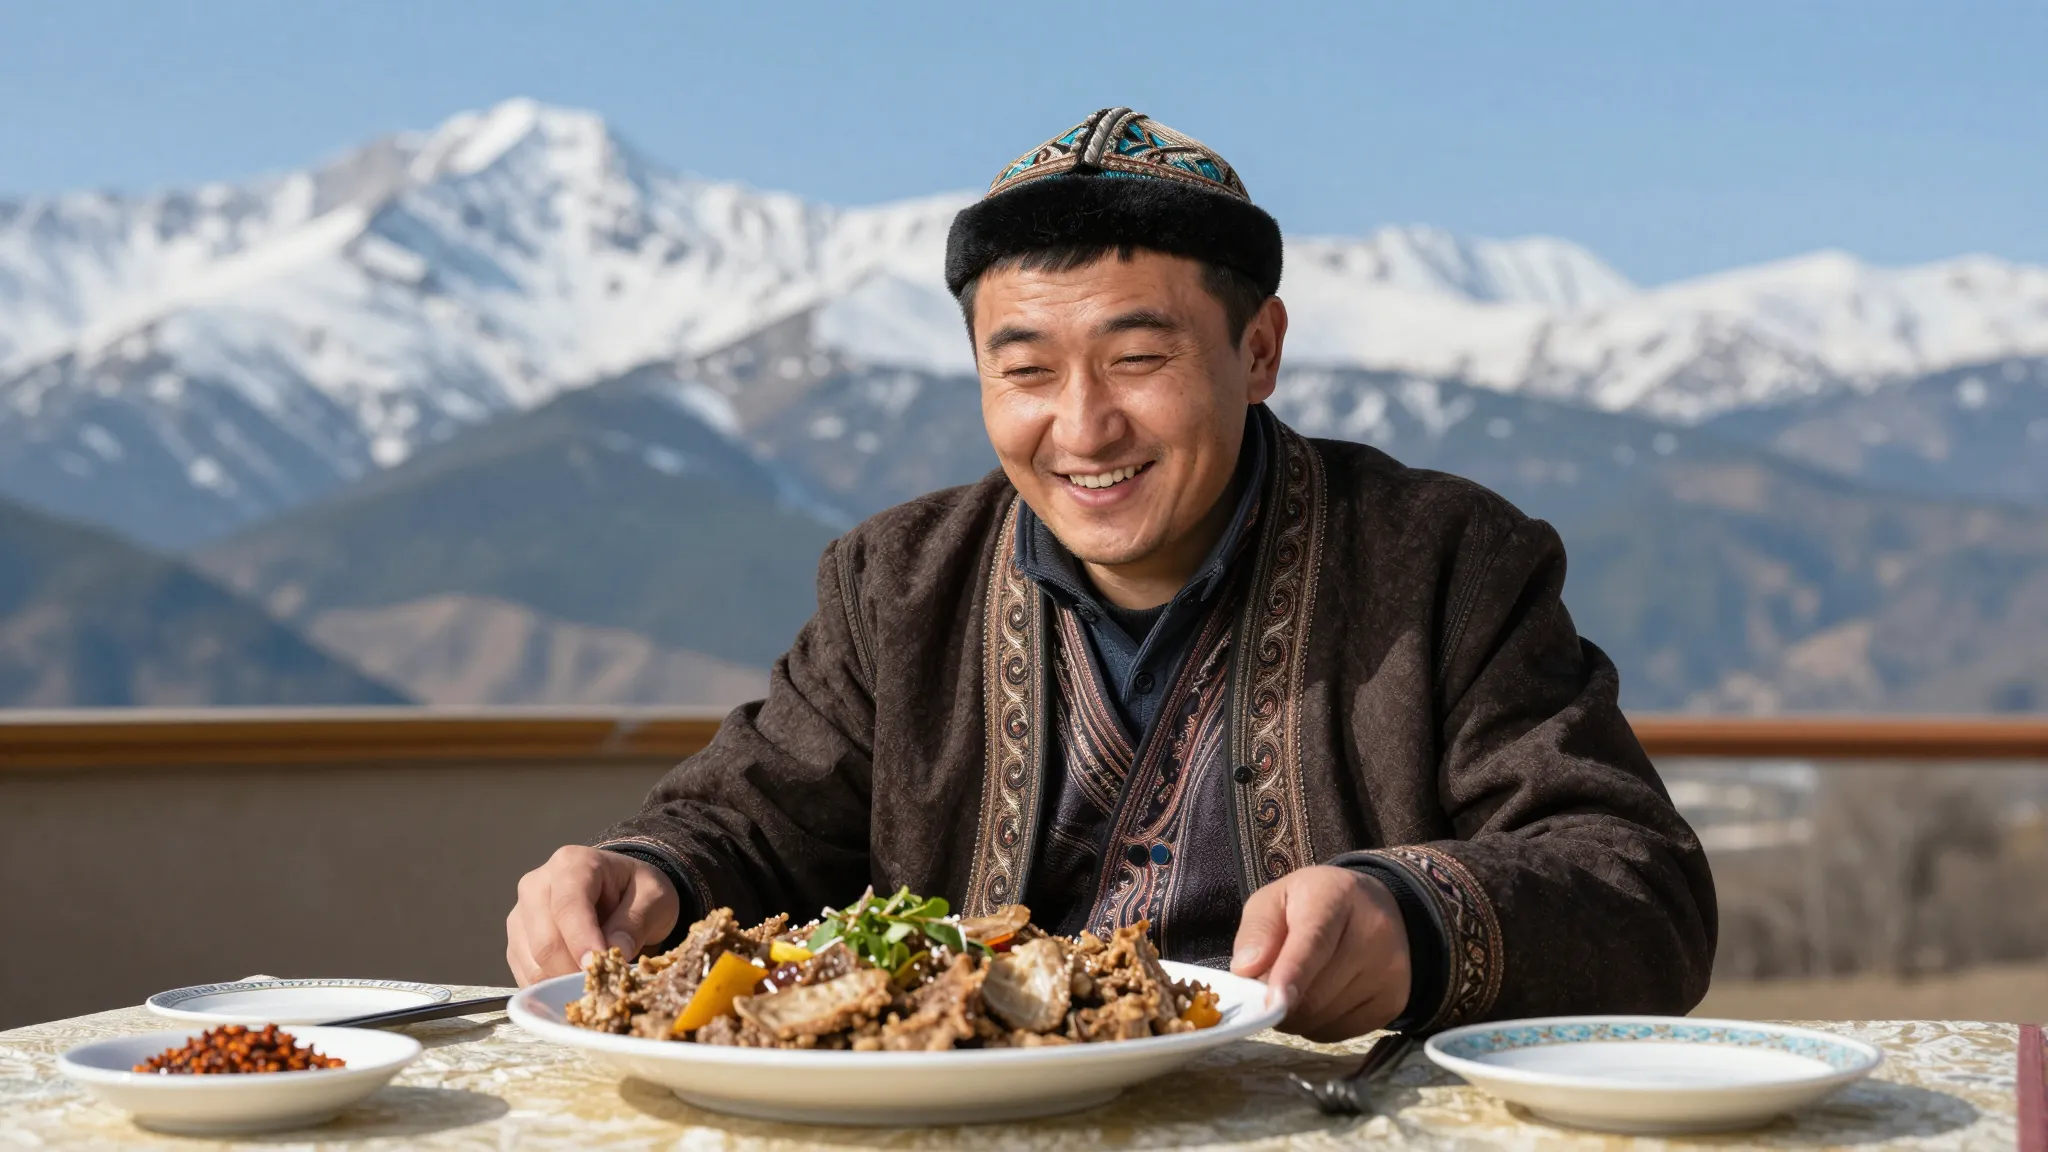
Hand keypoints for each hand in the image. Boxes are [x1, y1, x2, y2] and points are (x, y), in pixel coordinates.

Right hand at [506, 846, 679, 986]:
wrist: (619, 893)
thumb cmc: (637, 891)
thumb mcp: (653, 897)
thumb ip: (635, 923)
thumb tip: (613, 953)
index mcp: (571, 864)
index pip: (568, 906)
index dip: (581, 941)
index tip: (597, 967)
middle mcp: (536, 886)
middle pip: (545, 941)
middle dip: (575, 970)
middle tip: (604, 984)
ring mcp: (521, 915)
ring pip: (532, 964)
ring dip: (564, 982)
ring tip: (595, 980)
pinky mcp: (516, 943)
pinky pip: (526, 977)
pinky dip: (551, 989)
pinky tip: (576, 983)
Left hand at [1229, 865, 1411, 1041]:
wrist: (1373, 908)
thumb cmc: (1314, 904)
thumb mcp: (1276, 899)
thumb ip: (1257, 930)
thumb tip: (1245, 971)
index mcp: (1335, 898)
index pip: (1315, 942)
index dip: (1292, 976)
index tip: (1273, 1003)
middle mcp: (1372, 934)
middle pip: (1315, 993)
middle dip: (1279, 1001)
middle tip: (1266, 988)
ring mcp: (1389, 971)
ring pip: (1324, 1019)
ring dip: (1296, 1015)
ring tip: (1296, 986)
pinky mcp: (1394, 1001)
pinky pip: (1339, 1032)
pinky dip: (1317, 1024)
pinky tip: (1319, 997)